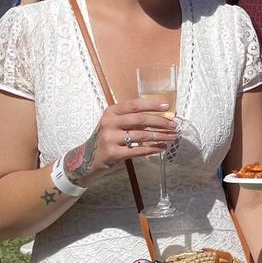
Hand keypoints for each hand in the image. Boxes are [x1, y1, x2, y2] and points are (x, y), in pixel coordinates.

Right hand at [63, 99, 178, 187]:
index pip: (134, 105)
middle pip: (140, 119)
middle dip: (160, 122)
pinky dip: (152, 149)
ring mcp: (110, 138)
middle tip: (173, 125)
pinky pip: (138, 150)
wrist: (87, 158)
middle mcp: (109, 123)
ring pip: (141, 135)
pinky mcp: (113, 153)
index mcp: (111, 112)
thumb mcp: (115, 124)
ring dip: (160, 136)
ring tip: (171, 137)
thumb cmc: (107, 138)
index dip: (152, 105)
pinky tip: (161, 148)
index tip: (167, 106)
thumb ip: (133, 120)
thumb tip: (161, 117)